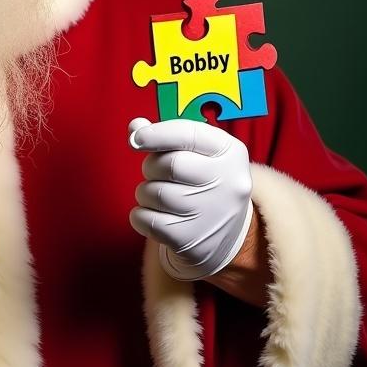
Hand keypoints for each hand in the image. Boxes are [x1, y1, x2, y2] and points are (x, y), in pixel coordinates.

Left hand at [127, 117, 253, 280]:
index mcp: (230, 152)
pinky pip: (145, 219)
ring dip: (145, 192)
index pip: (189, 134)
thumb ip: (167, 136)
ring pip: (155, 193)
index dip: (157, 134)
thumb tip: (135, 127)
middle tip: (155, 173)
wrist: (226, 235)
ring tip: (158, 196)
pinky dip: (140, 216)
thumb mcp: (198, 153)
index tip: (137, 138)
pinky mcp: (190, 239)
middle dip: (151, 166)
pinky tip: (155, 215)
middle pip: (170, 164)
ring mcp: (210, 213)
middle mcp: (227, 182)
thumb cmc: (204, 183)